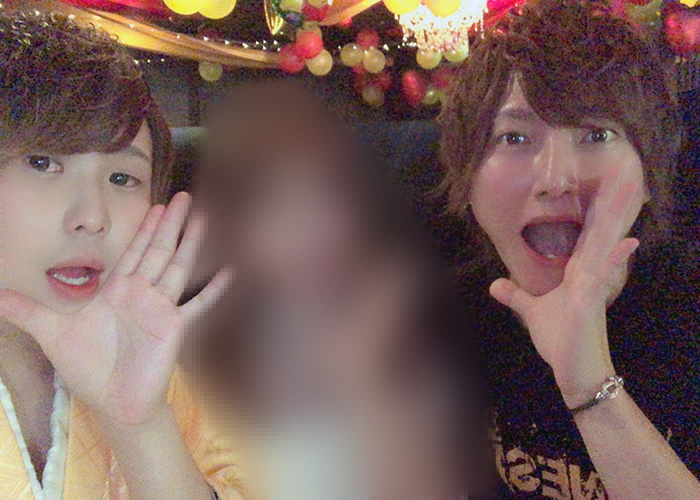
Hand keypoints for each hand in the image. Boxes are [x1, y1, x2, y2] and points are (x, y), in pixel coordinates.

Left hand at [0, 192, 231, 425]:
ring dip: (190, 243)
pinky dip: (213, 289)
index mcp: (117, 290)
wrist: (113, 400)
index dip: (145, 227)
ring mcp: (161, 308)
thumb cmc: (87, 367)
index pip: (133, 250)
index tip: (156, 205)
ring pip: (178, 267)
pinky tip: (229, 272)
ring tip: (203, 219)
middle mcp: (142, 293)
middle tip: (185, 197)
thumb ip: (27, 310)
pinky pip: (198, 304)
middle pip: (159, 250)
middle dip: (171, 223)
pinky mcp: (175, 327)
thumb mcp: (51, 333)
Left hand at [489, 170, 643, 406]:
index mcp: (579, 273)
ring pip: (604, 246)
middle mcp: (589, 274)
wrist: (576, 372)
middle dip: (612, 206)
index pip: (588, 236)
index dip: (597, 212)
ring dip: (616, 220)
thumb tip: (496, 283)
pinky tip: (629, 241)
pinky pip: (602, 275)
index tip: (606, 186)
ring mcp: (592, 286)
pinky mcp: (590, 302)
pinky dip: (613, 258)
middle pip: (600, 233)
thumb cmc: (561, 342)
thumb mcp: (533, 312)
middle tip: (627, 176)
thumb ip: (517, 296)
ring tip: (630, 191)